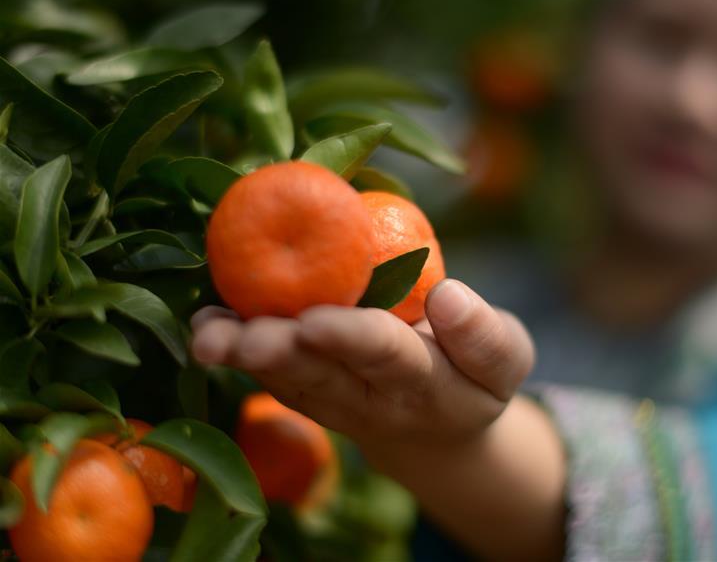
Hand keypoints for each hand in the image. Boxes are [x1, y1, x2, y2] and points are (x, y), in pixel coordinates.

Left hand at [190, 279, 534, 452]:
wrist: (439, 426)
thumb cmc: (473, 374)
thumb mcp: (505, 358)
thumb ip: (484, 336)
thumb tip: (448, 296)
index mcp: (429, 386)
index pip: (391, 358)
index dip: (354, 339)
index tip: (316, 320)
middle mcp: (373, 402)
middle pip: (324, 377)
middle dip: (283, 353)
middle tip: (245, 335)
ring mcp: (334, 404)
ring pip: (288, 380)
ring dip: (245, 356)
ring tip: (208, 335)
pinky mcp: (308, 396)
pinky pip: (272, 375)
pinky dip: (236, 350)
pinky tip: (206, 324)